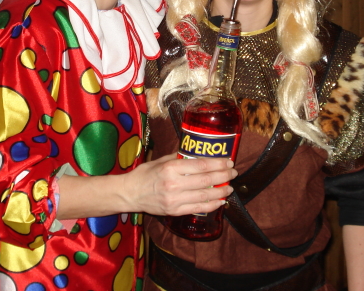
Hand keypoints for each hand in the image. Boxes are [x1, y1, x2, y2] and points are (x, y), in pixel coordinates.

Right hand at [123, 153, 237, 215]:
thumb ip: (179, 157)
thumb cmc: (145, 174)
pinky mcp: (175, 211)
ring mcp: (175, 199)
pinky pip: (198, 208)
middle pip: (206, 180)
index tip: (228, 161)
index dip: (218, 163)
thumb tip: (198, 153)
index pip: (201, 165)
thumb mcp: (161, 160)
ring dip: (221, 191)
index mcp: (171, 168)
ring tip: (230, 187)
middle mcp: (174, 184)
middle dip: (223, 176)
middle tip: (233, 172)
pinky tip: (221, 201)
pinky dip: (212, 205)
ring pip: (205, 195)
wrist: (130, 194)